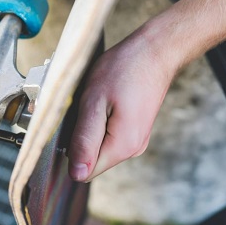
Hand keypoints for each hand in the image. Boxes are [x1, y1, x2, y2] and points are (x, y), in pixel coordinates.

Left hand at [68, 30, 177, 181]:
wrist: (154, 51)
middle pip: (93, 160)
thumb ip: (84, 140)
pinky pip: (109, 137)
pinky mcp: (135, 130)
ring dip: (90, 129)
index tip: (72, 124)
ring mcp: (136, 140)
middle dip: (80, 138)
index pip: (86, 171)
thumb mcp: (94, 102)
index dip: (71, 152)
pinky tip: (104, 102)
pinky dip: (100, 123)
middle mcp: (133, 149)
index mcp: (122, 146)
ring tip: (96, 102)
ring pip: (100, 147)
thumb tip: (76, 174)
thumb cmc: (124, 69)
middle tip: (84, 107)